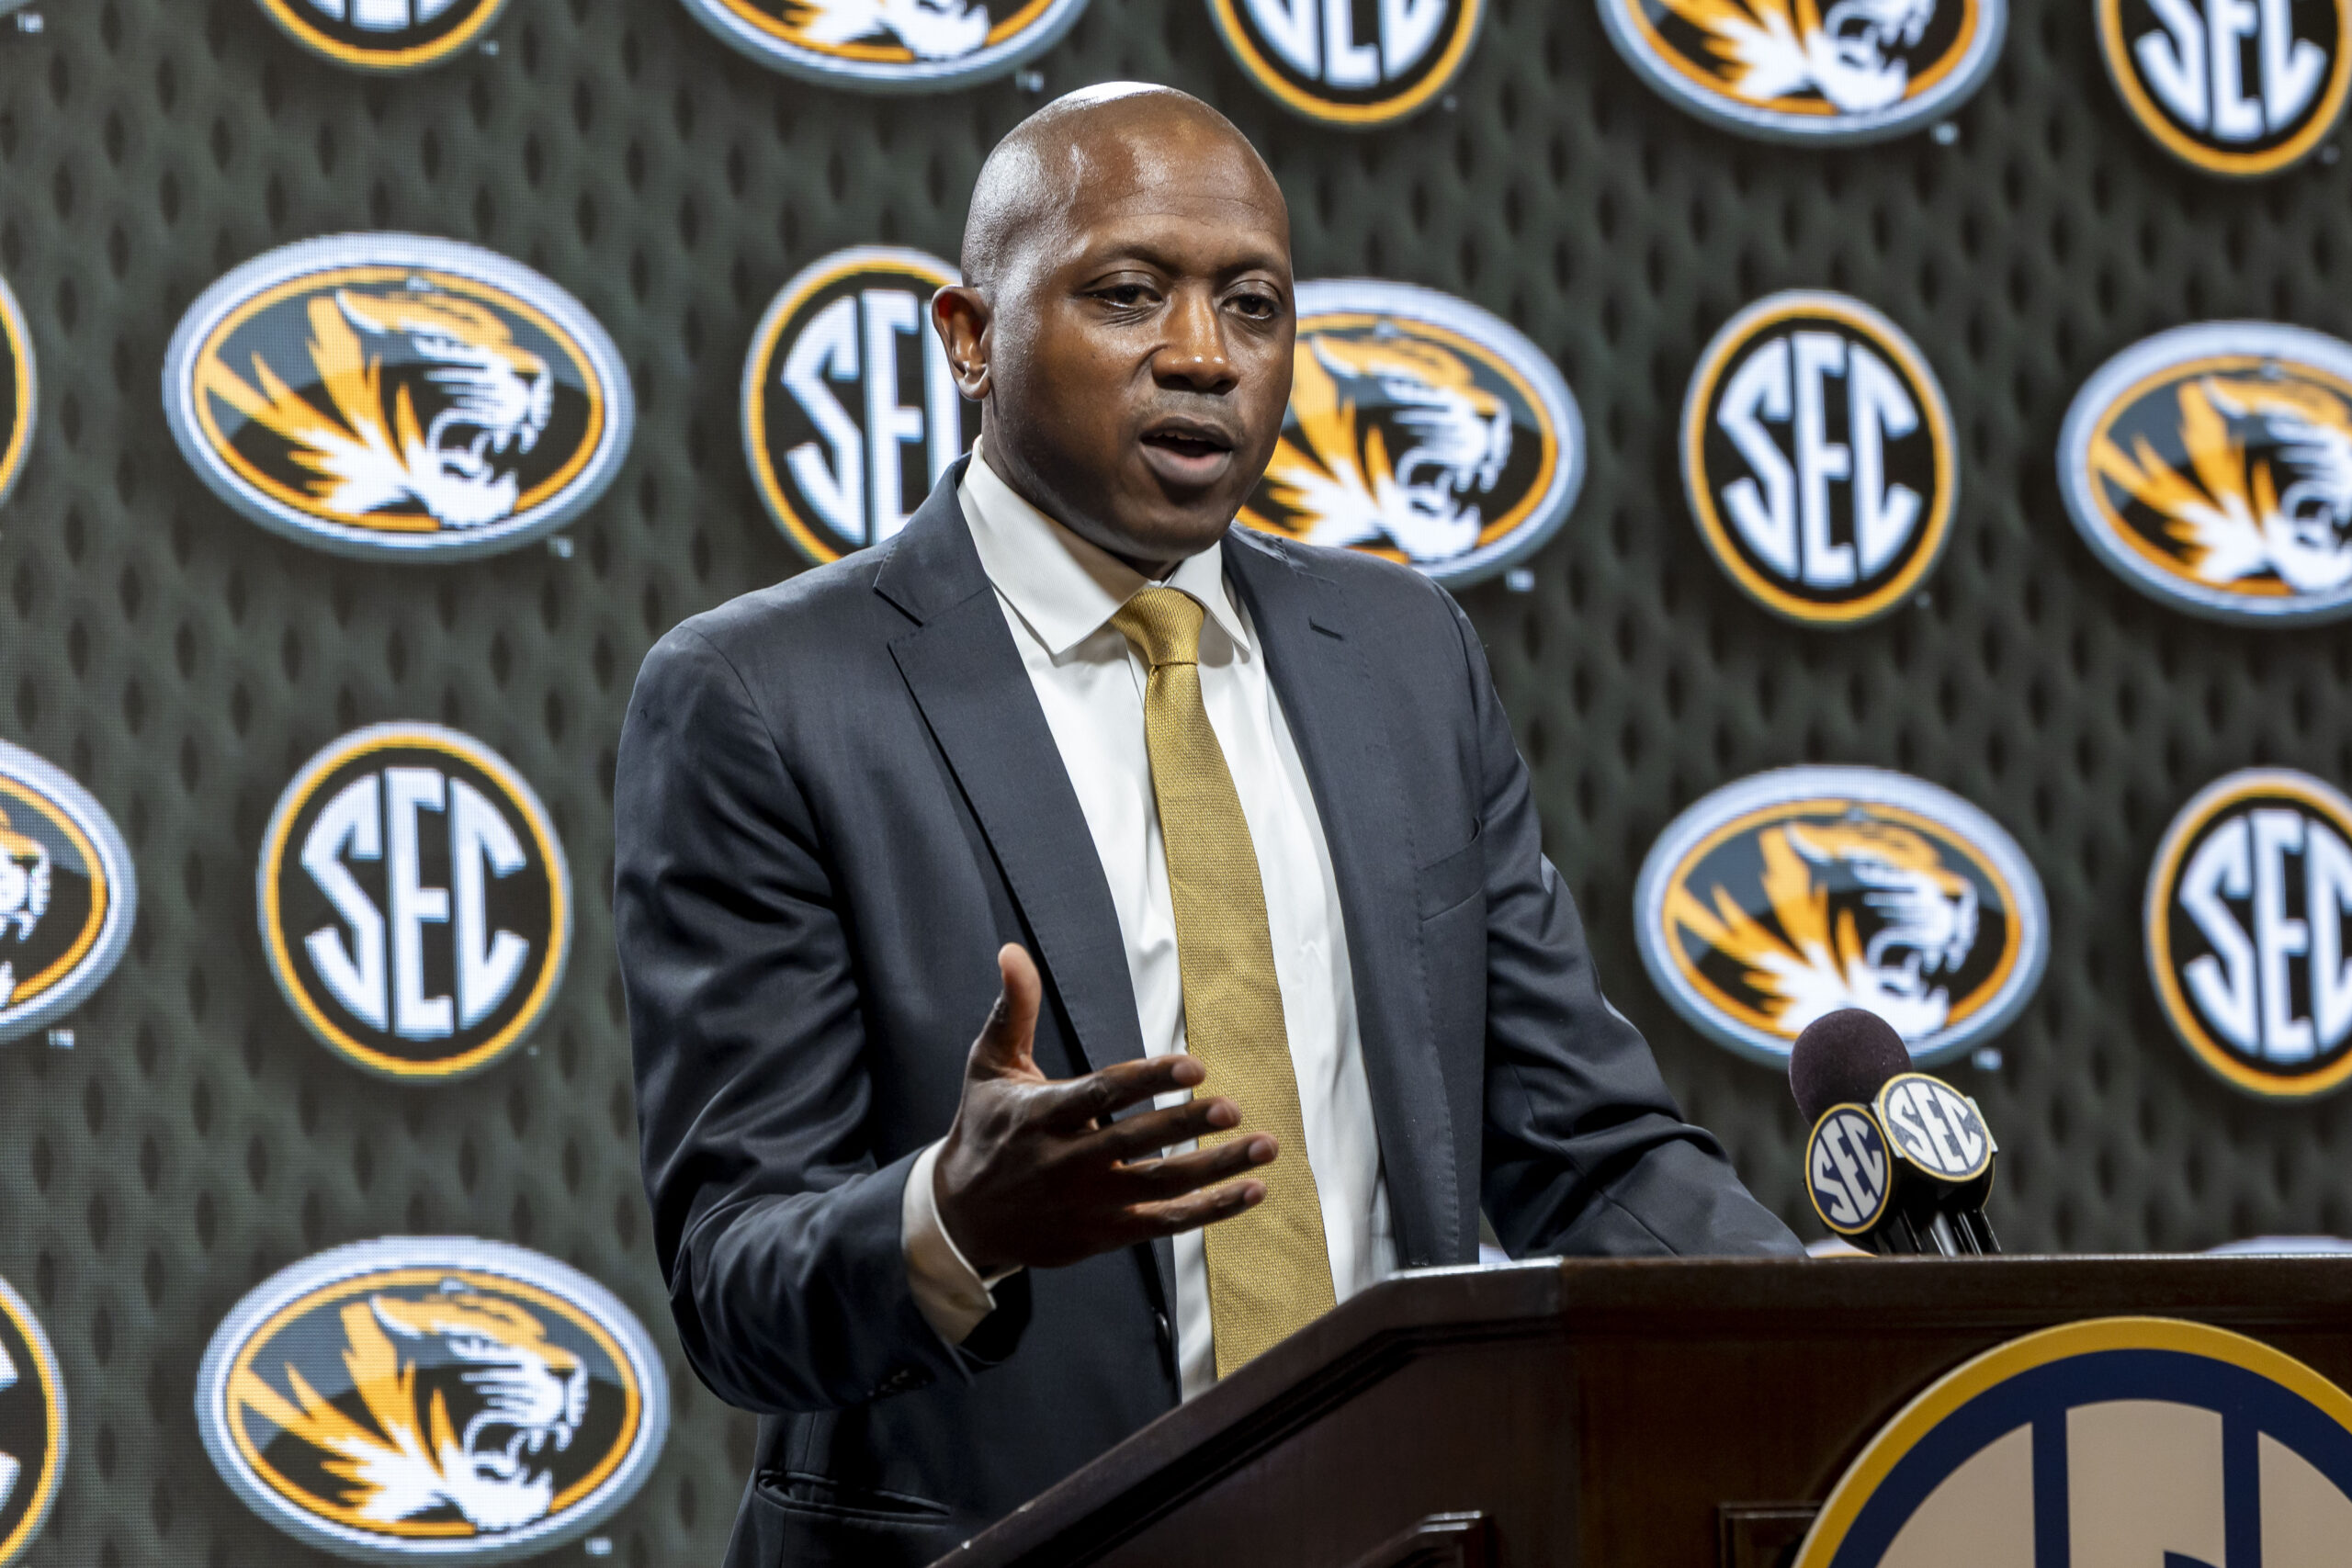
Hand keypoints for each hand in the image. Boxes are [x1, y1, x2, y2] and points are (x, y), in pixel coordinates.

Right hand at [932, 944, 1274, 1274]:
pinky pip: (1166, 1224)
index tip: (1195, 1067)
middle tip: (1233, 1108)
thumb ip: (1012, 1010)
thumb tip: (1012, 950)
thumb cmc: (984, 1129)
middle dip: (1187, 1126)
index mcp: (1041, 1116)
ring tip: (1264, 1146)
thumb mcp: (988, 1067)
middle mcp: (1066, 1163)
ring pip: (1162, 1186)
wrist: (963, 1218)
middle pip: (1137, 1143)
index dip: (1150, 1080)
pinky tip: (1252, 1190)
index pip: (1103, 1094)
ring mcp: (1088, 1203)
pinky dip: (1212, 1210)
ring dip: (1218, 1168)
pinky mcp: (1104, 1235)